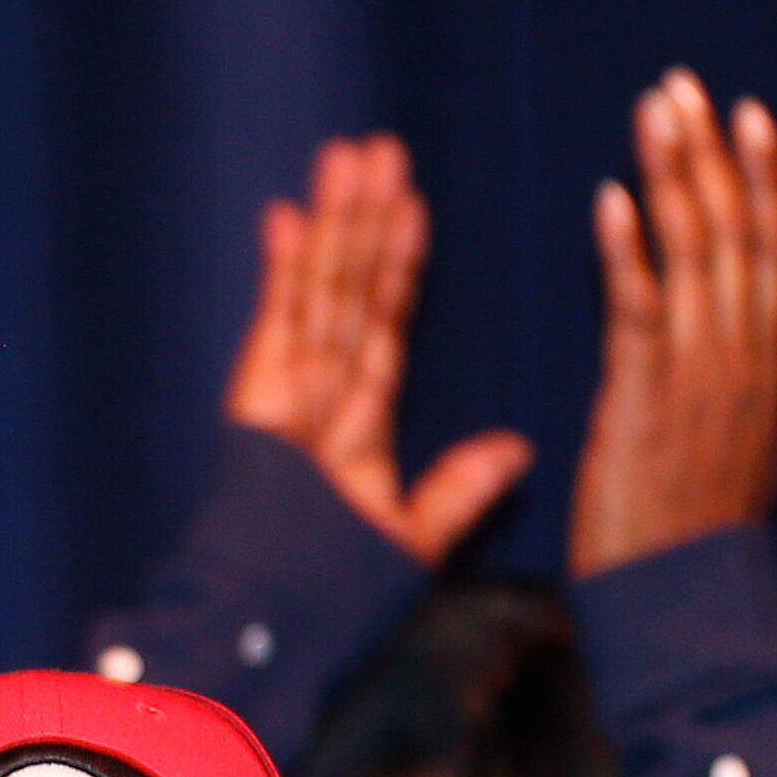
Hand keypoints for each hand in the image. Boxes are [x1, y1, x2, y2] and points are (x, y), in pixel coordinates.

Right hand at [222, 133, 532, 568]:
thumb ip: (461, 489)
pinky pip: (276, 323)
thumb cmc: (332, 598)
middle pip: (349, 292)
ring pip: (318, 291)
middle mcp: (319, 398)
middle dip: (364, 222)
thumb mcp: (415, 537)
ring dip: (334, 223)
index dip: (398, 266)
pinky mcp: (257, 401)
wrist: (272, 626)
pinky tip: (288, 214)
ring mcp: (284, 395)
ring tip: (349, 155)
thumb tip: (519, 447)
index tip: (413, 208)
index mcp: (355, 427)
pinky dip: (281, 270)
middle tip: (381, 150)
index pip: (383, 326)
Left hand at [566, 70, 776, 577]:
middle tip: (687, 87)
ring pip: (697, 259)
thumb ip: (720, 395)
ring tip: (655, 110)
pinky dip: (628, 252)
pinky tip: (611, 198)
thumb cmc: (687, 552)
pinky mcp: (644, 408)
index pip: (774, 257)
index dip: (764, 183)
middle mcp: (743, 367)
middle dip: (713, 155)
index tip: (752, 119)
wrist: (683, 619)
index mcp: (762, 375)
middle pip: (738, 236)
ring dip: (674, 177)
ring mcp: (699, 384)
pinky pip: (639, 314)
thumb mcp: (724, 457)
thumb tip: (715, 358)